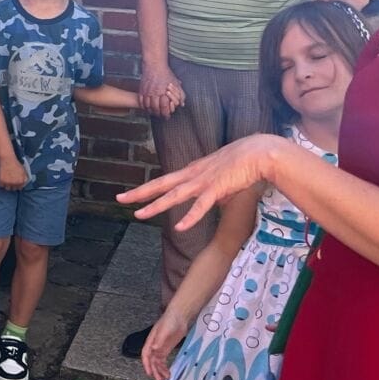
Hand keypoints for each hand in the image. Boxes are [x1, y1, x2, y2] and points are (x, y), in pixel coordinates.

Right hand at [0, 156, 28, 191]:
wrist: (7, 159)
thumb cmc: (15, 164)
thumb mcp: (23, 171)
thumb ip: (25, 178)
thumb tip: (24, 184)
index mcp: (21, 181)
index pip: (19, 188)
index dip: (17, 184)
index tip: (14, 181)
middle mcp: (15, 183)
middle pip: (13, 189)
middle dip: (12, 185)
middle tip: (10, 179)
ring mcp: (8, 183)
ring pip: (7, 188)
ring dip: (6, 185)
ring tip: (6, 179)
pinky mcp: (1, 181)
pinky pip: (1, 185)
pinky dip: (0, 182)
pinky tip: (2, 177)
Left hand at [119, 133, 287, 232]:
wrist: (260, 152)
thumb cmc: (243, 162)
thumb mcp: (220, 177)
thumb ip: (211, 190)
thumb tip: (209, 202)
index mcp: (193, 171)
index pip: (164, 180)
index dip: (147, 188)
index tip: (130, 194)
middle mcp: (193, 175)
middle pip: (161, 184)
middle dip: (139, 193)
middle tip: (119, 199)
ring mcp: (203, 181)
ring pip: (174, 195)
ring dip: (156, 206)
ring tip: (139, 215)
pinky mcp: (217, 188)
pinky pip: (201, 206)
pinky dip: (190, 217)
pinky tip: (179, 227)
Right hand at [139, 64, 183, 118]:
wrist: (155, 66)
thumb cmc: (166, 74)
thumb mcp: (176, 83)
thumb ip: (181, 94)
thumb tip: (182, 104)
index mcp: (164, 92)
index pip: (164, 107)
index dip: (166, 114)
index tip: (167, 116)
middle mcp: (155, 93)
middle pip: (155, 108)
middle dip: (158, 114)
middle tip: (160, 115)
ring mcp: (147, 92)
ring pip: (147, 106)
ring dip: (151, 111)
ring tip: (154, 112)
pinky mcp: (142, 90)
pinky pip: (141, 101)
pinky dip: (143, 106)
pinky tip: (146, 107)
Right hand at [140, 306, 192, 379]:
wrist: (179, 316)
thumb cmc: (169, 321)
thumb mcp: (164, 331)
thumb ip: (159, 340)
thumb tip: (154, 350)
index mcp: (151, 341)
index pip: (146, 355)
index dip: (147, 365)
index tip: (149, 373)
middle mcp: (154, 346)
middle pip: (152, 361)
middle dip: (155, 371)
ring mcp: (161, 348)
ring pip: (158, 362)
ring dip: (160, 371)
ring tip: (166, 379)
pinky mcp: (168, 348)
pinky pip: (164, 360)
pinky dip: (165, 367)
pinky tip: (169, 372)